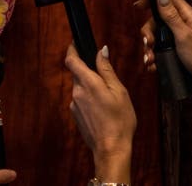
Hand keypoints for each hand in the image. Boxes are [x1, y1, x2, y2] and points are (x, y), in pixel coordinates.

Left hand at [65, 44, 134, 182]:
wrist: (111, 149)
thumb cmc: (119, 120)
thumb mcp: (118, 91)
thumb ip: (106, 70)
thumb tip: (101, 51)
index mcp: (87, 82)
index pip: (72, 60)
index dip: (72, 49)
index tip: (76, 43)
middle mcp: (77, 92)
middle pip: (78, 74)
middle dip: (90, 73)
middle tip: (107, 79)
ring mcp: (74, 105)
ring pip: (81, 88)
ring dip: (91, 88)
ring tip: (109, 100)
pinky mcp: (75, 115)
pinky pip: (81, 100)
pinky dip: (90, 100)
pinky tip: (103, 110)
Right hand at [142, 0, 191, 86]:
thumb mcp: (184, 36)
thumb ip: (171, 16)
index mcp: (187, 15)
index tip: (138, 7)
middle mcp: (182, 24)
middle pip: (158, 19)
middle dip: (149, 32)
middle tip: (148, 44)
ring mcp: (179, 38)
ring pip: (157, 36)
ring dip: (150, 47)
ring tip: (149, 60)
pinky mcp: (177, 50)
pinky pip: (161, 49)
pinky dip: (155, 56)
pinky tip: (152, 66)